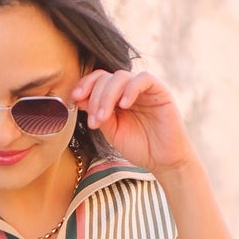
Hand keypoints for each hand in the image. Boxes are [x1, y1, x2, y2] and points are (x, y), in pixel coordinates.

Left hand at [72, 69, 196, 178]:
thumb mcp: (112, 131)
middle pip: (106, 78)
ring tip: (104, 118)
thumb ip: (99, 115)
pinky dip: (130, 89)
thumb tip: (81, 99)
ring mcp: (144, 89)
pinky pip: (143, 79)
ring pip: (121, 77)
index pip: (99, 80)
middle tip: (93, 120)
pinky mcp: (160, 91)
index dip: (85, 85)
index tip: (74, 99)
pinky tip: (124, 105)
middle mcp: (129, 89)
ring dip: (107, 96)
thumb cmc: (139, 147)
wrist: (163, 161)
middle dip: (95, 97)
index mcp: (117, 96)